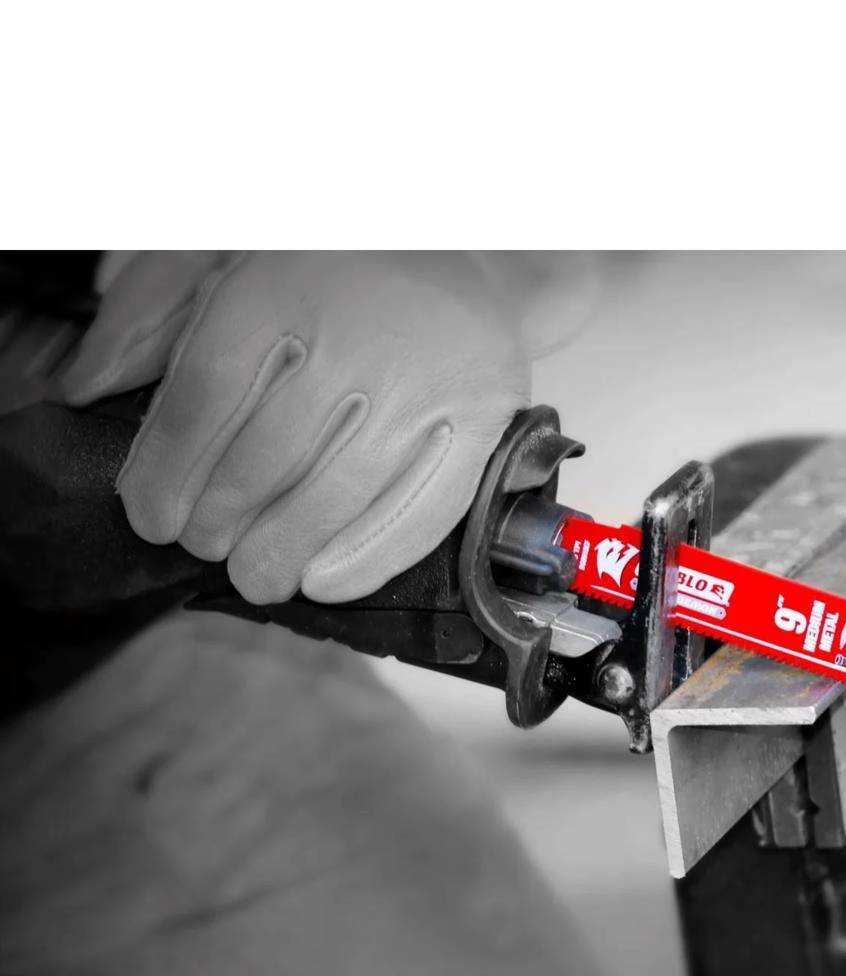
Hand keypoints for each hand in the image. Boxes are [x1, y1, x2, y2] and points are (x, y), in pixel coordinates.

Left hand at [59, 252, 531, 603]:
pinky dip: (371, 555)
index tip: (150, 513)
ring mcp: (426, 382)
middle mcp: (360, 331)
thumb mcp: (229, 252)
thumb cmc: (336, 267)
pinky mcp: (483, 421)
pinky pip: (424, 507)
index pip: (209, 391)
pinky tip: (326, 581)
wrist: (471, 256)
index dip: (169, 466)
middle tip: (204, 546)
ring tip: (257, 575)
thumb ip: (152, 309)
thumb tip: (90, 385)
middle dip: (222, 515)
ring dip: (286, 546)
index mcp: (285, 280)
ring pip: (340, 488)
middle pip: (269, 451)